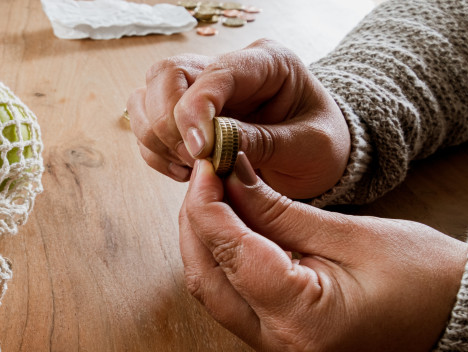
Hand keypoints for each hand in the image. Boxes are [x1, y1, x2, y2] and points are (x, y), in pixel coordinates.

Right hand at [127, 39, 350, 199]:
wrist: (319, 160)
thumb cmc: (321, 147)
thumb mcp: (307, 147)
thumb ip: (263, 143)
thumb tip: (213, 145)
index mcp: (265, 63)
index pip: (213, 73)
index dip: (195, 111)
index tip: (199, 152)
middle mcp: (226, 70)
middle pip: (166, 75)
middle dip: (167, 122)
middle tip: (193, 159)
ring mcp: (200, 92)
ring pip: (146, 97)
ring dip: (156, 138)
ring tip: (190, 168)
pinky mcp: (184, 118)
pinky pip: (148, 128)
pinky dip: (155, 153)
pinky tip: (184, 172)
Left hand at [179, 154, 467, 351]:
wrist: (458, 319)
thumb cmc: (423, 277)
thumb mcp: (349, 232)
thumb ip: (278, 211)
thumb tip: (228, 176)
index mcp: (302, 323)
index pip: (231, 257)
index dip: (208, 207)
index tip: (204, 166)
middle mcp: (279, 349)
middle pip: (206, 281)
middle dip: (197, 224)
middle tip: (203, 176)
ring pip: (213, 293)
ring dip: (205, 242)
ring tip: (214, 194)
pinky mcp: (277, 347)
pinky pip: (232, 302)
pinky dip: (223, 262)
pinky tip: (228, 226)